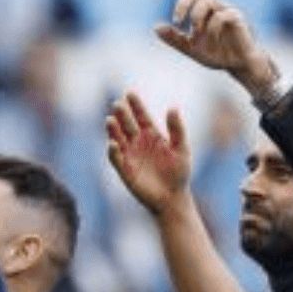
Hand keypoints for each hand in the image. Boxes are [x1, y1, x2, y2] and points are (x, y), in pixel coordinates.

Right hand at [105, 91, 193, 213]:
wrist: (173, 198)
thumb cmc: (179, 173)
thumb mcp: (182, 149)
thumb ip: (177, 129)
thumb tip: (173, 107)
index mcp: (152, 135)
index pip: (141, 116)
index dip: (136, 105)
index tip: (130, 93)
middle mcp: (138, 142)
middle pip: (127, 124)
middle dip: (122, 115)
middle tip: (118, 105)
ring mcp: (130, 155)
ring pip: (118, 138)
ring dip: (113, 130)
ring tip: (110, 120)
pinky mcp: (125, 170)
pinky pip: (116, 159)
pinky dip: (113, 151)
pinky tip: (113, 143)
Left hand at [154, 0, 277, 95]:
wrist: (239, 64)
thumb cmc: (217, 54)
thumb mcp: (191, 49)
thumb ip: (174, 40)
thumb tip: (156, 27)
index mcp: (198, 9)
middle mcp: (211, 4)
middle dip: (182, 5)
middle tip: (177, 22)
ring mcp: (224, 8)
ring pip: (205, 2)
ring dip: (197, 20)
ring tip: (197, 35)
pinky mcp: (235, 15)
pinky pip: (219, 16)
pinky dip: (212, 30)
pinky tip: (214, 40)